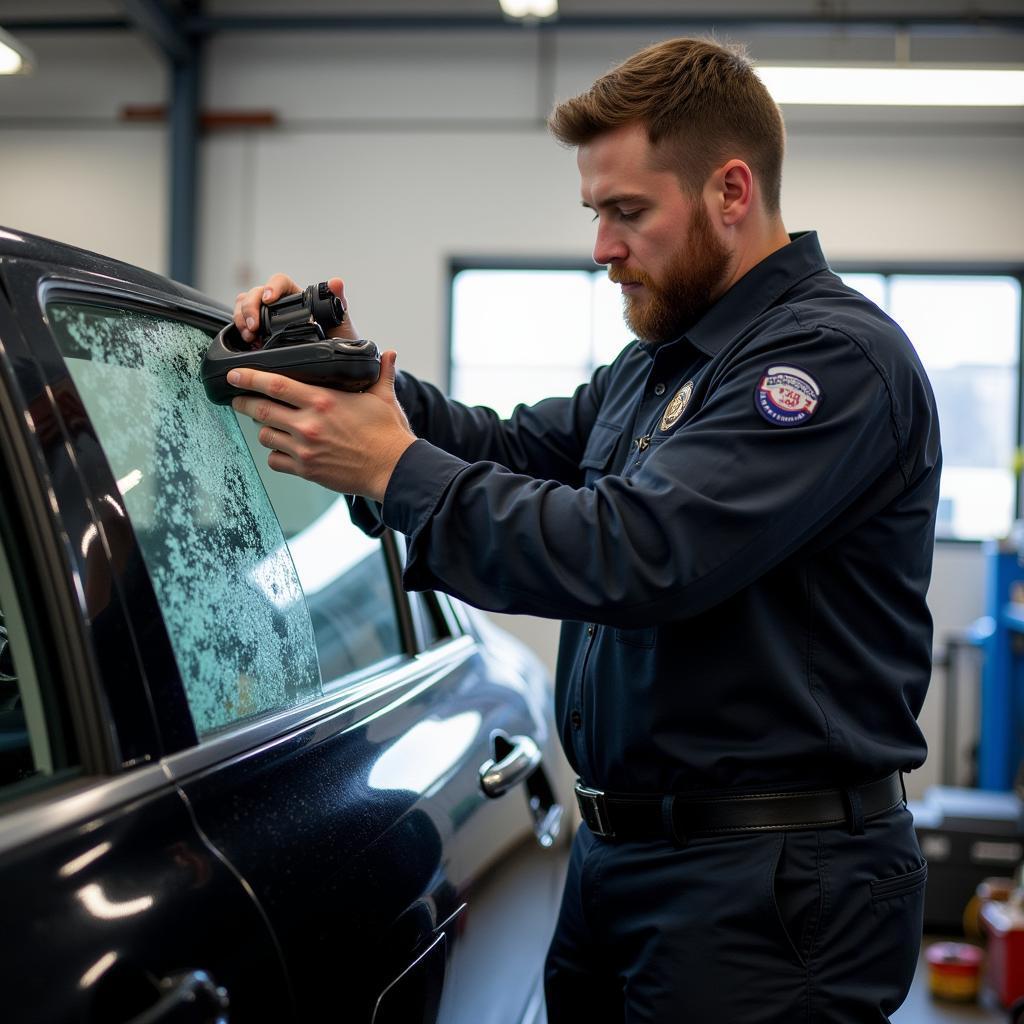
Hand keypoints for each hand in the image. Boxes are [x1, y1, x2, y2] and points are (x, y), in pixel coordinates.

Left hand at [228, 350, 415, 501]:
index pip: (275, 384)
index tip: (235, 374)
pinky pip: (275, 460)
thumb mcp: (384, 397)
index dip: (249, 377)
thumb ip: (381, 373)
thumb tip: (389, 353)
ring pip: (265, 435)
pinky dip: (275, 454)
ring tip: (268, 424)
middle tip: (237, 398)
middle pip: (260, 409)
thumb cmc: (388, 434)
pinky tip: (283, 449)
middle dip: (243, 402)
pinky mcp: (306, 470)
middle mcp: (308, 424)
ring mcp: (305, 448)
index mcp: (323, 400)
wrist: (393, 469)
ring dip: (263, 429)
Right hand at [233, 274, 359, 346]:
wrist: (336, 364)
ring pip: (245, 305)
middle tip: (253, 326)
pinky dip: (241, 330)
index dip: (271, 287)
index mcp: (297, 295)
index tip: (268, 299)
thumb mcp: (339, 319)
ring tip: (249, 336)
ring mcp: (268, 317)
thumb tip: (336, 282)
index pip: (279, 281)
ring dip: (242, 318)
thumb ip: (337, 300)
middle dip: (250, 307)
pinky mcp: (261, 331)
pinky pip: (243, 323)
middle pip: (255, 293)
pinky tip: (249, 342)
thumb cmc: (338, 337)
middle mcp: (280, 303)